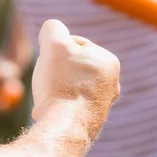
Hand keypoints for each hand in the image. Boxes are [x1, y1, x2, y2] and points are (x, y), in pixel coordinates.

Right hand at [32, 20, 119, 139]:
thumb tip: (52, 31)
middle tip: (45, 79)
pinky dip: (56, 105)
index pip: (74, 44)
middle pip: (71, 66)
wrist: (65, 127)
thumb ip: (53, 28)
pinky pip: (67, 105)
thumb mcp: (54, 44)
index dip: (55, 49)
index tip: (49, 62)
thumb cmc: (62, 83)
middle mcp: (112, 83)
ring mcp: (102, 104)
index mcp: (109, 61)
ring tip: (45, 97)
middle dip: (55, 71)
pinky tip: (47, 111)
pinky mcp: (91, 121)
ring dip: (53, 88)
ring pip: (68, 85)